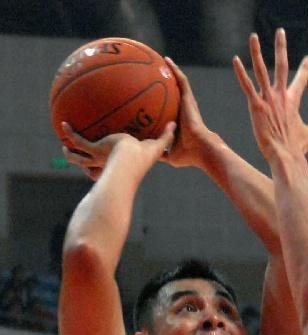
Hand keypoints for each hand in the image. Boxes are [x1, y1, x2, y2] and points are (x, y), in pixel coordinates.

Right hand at [61, 122, 175, 180]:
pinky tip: (64, 123)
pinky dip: (71, 133)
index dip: (107, 171)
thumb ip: (165, 136)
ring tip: (64, 148)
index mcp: (119, 167)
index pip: (112, 171)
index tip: (105, 166)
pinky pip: (79, 141)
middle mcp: (106, 165)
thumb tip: (175, 125)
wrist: (132, 160)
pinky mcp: (95, 150)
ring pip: (79, 160)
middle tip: (79, 160)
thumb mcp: (156, 147)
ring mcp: (99, 159)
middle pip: (91, 170)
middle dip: (84, 166)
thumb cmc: (145, 159)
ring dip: (71, 155)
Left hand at [161, 58, 211, 167]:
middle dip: (165, 83)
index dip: (162, 102)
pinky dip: (174, 70)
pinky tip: (166, 60)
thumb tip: (149, 157)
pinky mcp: (189, 99)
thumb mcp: (170, 154)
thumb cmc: (188, 155)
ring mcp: (187, 103)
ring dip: (170, 71)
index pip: (169, 108)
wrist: (201, 150)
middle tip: (153, 73)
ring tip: (160, 60)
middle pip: (173, 93)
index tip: (151, 97)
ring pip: (178, 83)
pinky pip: (181, 81)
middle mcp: (183, 110)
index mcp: (178, 122)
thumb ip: (160, 152)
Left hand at [233, 29, 307, 163]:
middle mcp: (281, 96)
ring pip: (262, 70)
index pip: (300, 81)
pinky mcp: (257, 106)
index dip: (305, 69)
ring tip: (253, 37)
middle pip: (282, 65)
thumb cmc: (297, 148)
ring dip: (257, 53)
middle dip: (281, 48)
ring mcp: (268, 100)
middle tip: (281, 31)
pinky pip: (247, 86)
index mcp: (293, 101)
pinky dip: (241, 73)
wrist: (286, 156)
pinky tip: (235, 60)